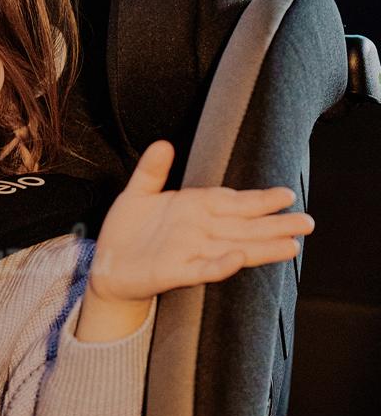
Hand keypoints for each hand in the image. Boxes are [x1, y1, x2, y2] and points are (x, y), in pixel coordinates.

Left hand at [90, 139, 313, 303]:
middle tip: (308, 223)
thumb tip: (164, 144)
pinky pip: (201, 269)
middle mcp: (198, 232)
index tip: (286, 195)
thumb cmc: (127, 230)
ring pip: (233, 248)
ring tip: (291, 246)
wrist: (107, 265)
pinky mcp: (174, 272)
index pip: (232, 202)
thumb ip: (152, 171)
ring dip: (261, 247)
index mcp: (194, 210)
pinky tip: (238, 258)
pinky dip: (220, 264)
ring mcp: (188, 253)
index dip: (258, 199)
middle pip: (243, 227)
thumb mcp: (137, 194)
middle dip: (275, 225)